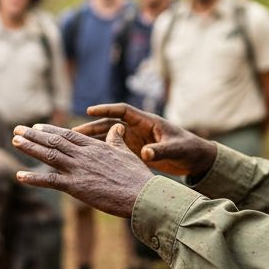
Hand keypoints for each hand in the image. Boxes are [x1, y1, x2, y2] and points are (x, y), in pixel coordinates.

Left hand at [11, 122, 153, 217]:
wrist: (141, 194)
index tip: (37, 126)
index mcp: (95, 147)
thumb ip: (116, 140)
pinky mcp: (76, 186)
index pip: (68, 135)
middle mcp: (83, 155)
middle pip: (54, 141)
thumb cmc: (137, 176)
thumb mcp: (126, 153)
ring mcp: (78, 169)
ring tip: (14, 141)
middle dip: (34, 135)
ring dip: (29, 148)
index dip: (50, 131)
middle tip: (17, 129)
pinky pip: (50, 181)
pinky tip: (19, 176)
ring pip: (49, 155)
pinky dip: (33, 179)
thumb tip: (117, 127)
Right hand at [75, 103, 216, 178]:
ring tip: (75, 145)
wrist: (195, 158)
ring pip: (109, 137)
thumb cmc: (188, 149)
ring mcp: (135, 139)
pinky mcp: (135, 151)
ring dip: (93, 140)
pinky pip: (114, 150)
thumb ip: (160, 150)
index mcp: (147, 121)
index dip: (106, 109)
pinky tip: (88, 159)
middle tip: (73, 133)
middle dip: (92, 127)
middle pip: (110, 124)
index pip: (122, 111)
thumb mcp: (175, 149)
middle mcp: (138, 128)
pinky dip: (102, 152)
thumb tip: (146, 153)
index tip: (89, 111)